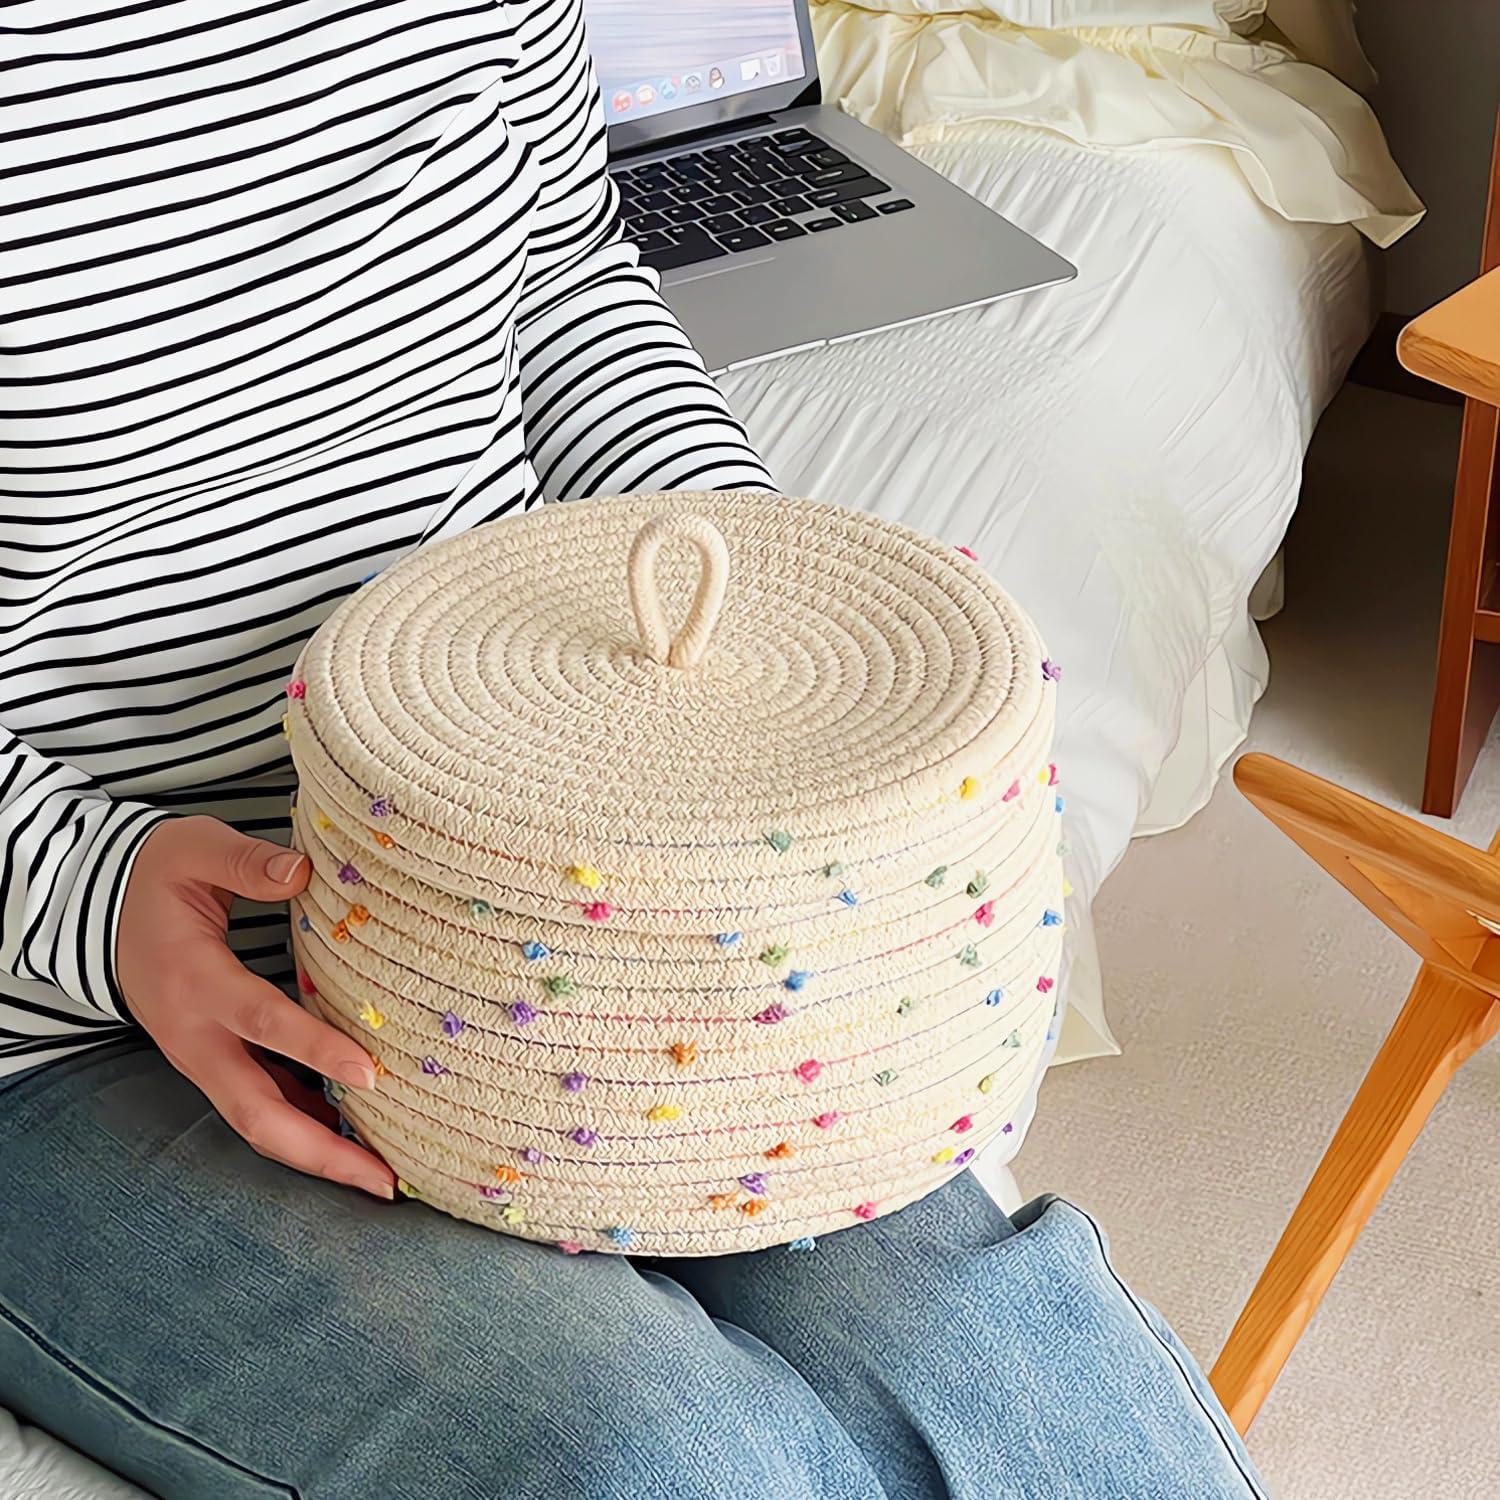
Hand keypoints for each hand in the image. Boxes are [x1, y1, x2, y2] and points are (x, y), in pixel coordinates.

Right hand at [118, 816, 395, 1198]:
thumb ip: (246, 862)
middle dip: (319, 1151)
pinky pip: (257, 1105)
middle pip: (255, 1113)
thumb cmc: (155, 874)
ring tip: (378, 1178)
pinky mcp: (210, 1060)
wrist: (94, 905)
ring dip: (315, 1152)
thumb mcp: (193, 848)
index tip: (370, 1073)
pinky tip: (349, 1140)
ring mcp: (199, 1056)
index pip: (263, 1023)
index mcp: (195, 983)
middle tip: (383, 1179)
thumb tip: (301, 872)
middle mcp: (194, 1036)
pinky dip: (301, 1128)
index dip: (316, 1049)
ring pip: (256, 1122)